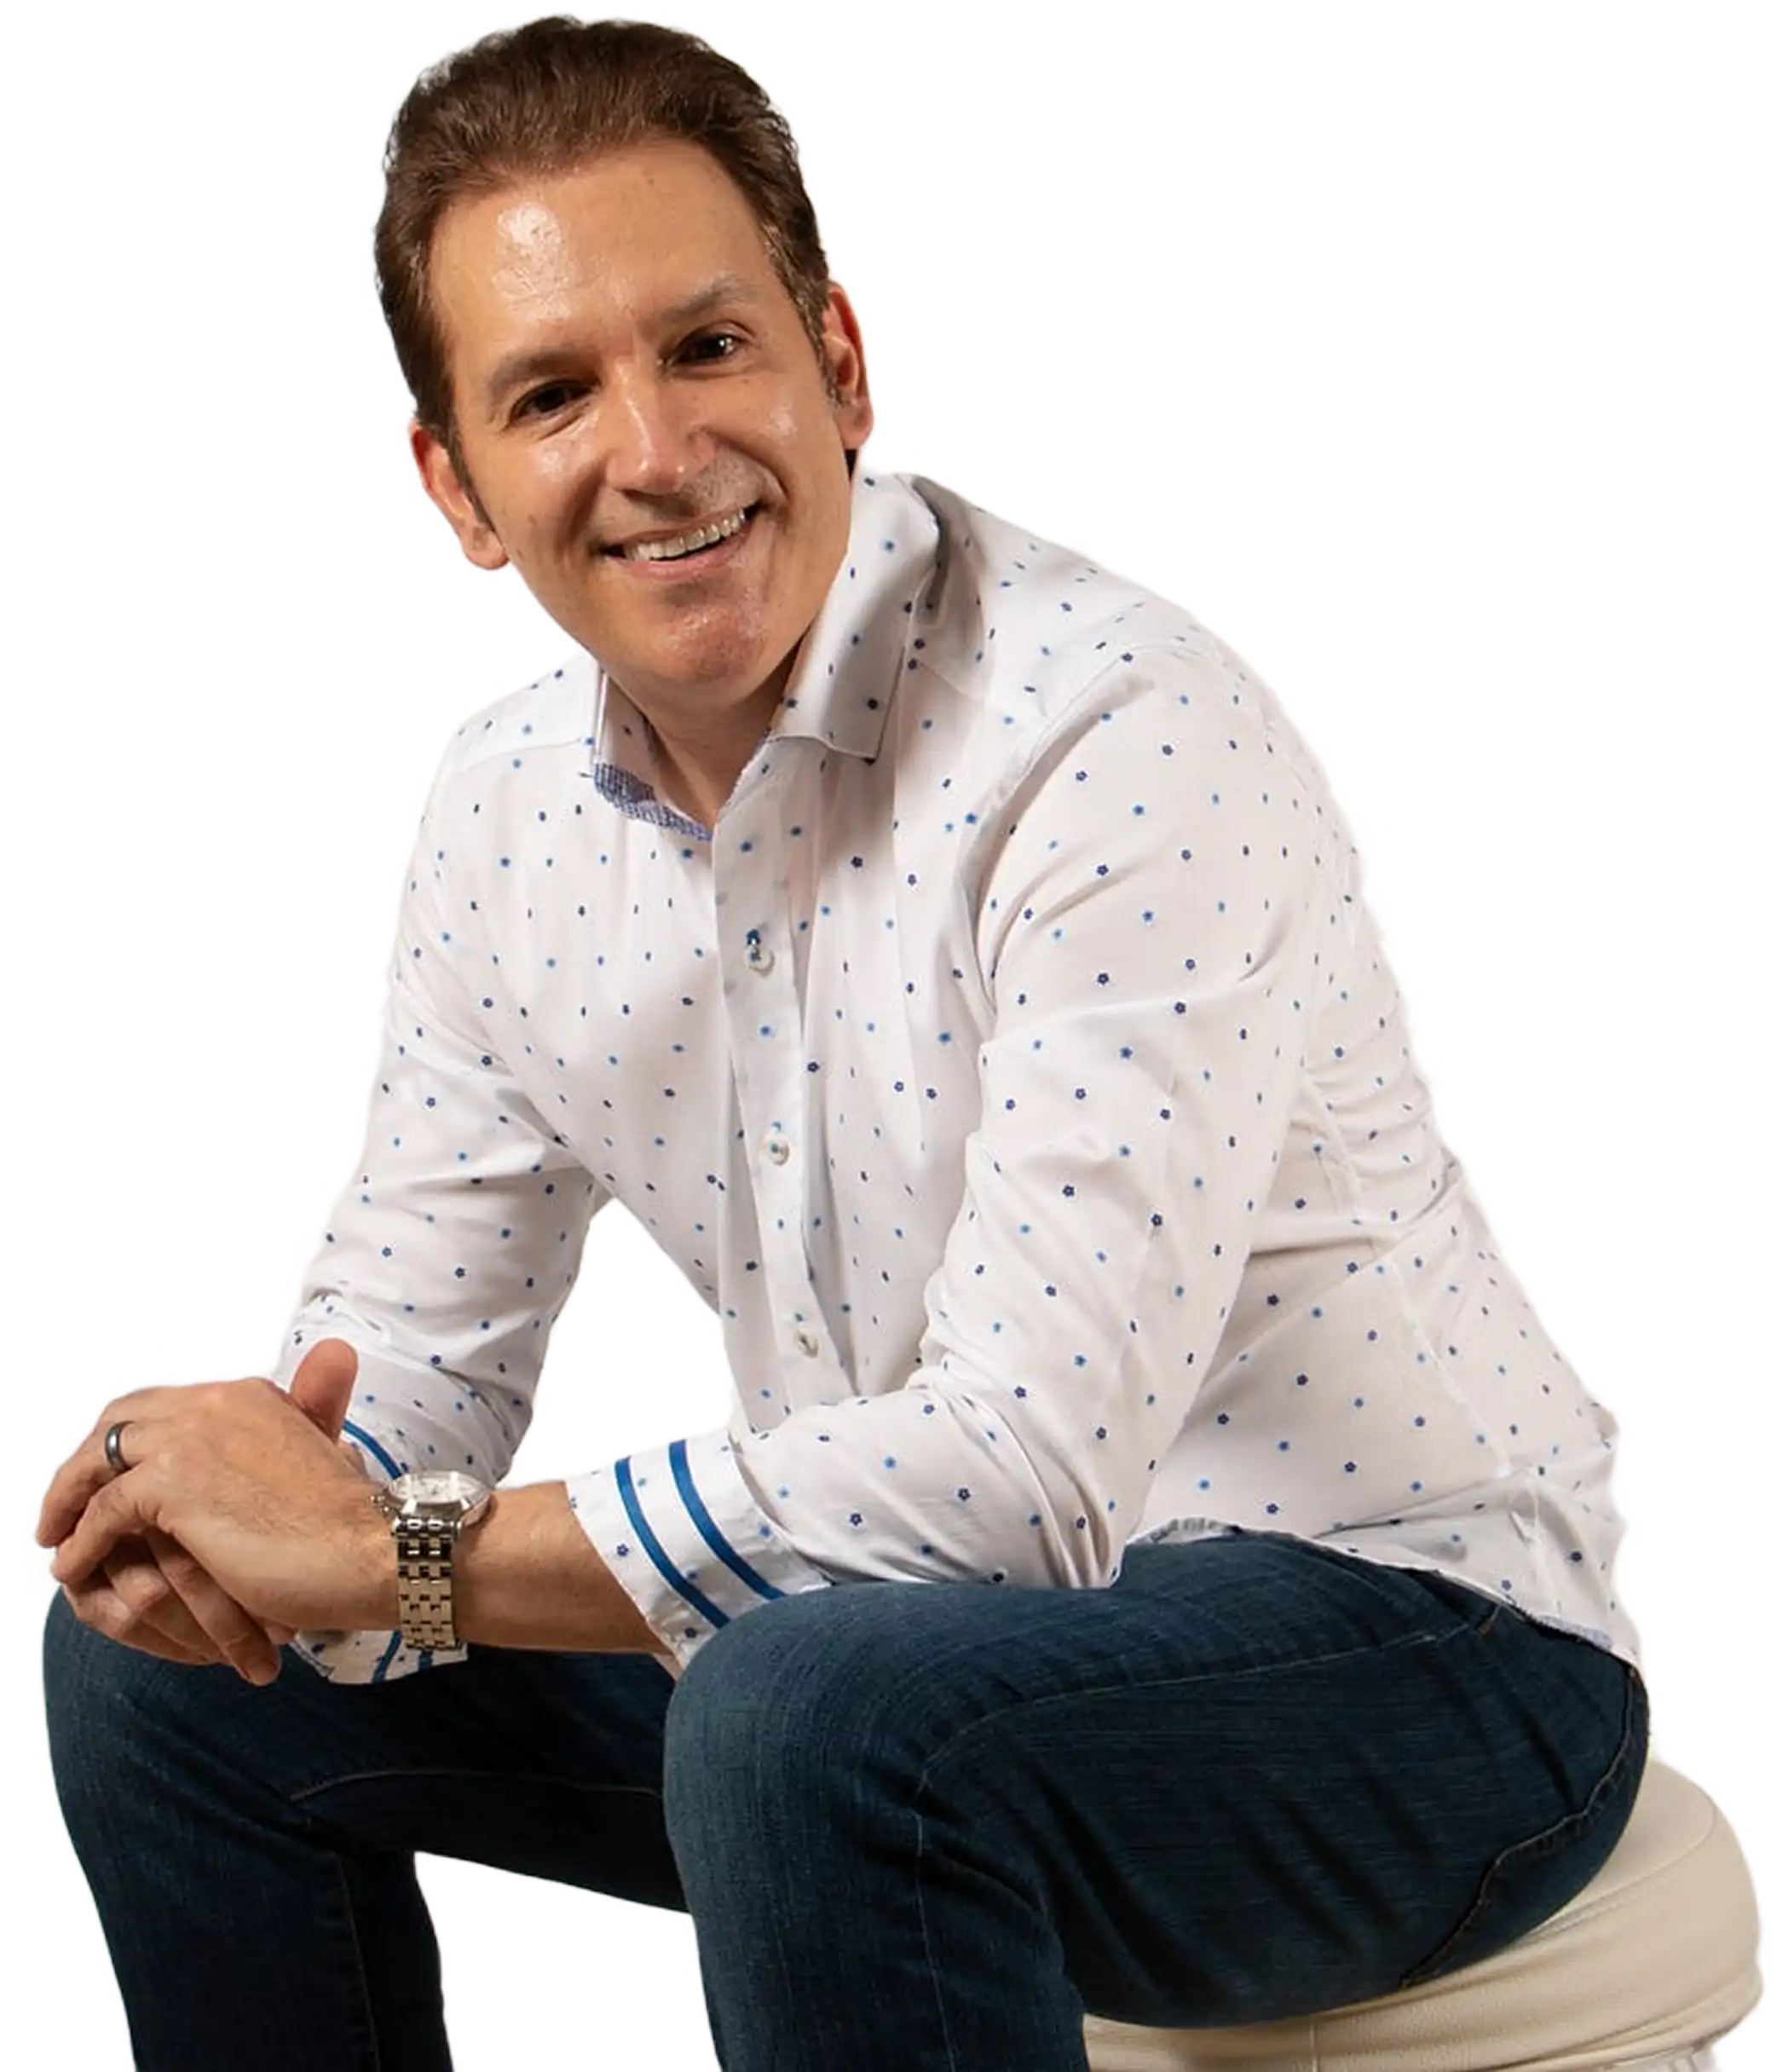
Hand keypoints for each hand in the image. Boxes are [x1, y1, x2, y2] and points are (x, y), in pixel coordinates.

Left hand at [37, 1342, 384, 1682]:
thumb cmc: (348, 1521)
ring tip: (56, 1538)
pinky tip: (72, 1568)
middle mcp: (213, 1402)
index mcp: (246, 1394)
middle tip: (68, 1505)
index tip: (107, 1477)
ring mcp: (188, 1440)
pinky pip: (102, 1513)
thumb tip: (328, 1365)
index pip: (160, 1406)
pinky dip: (80, 1542)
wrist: (370, 1550)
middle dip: (87, 1463)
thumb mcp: (317, 1454)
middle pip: (119, 1422)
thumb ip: (302, 1415)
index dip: (125, 1442)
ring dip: (69, 1501)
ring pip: (99, 1461)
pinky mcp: (170, 1487)